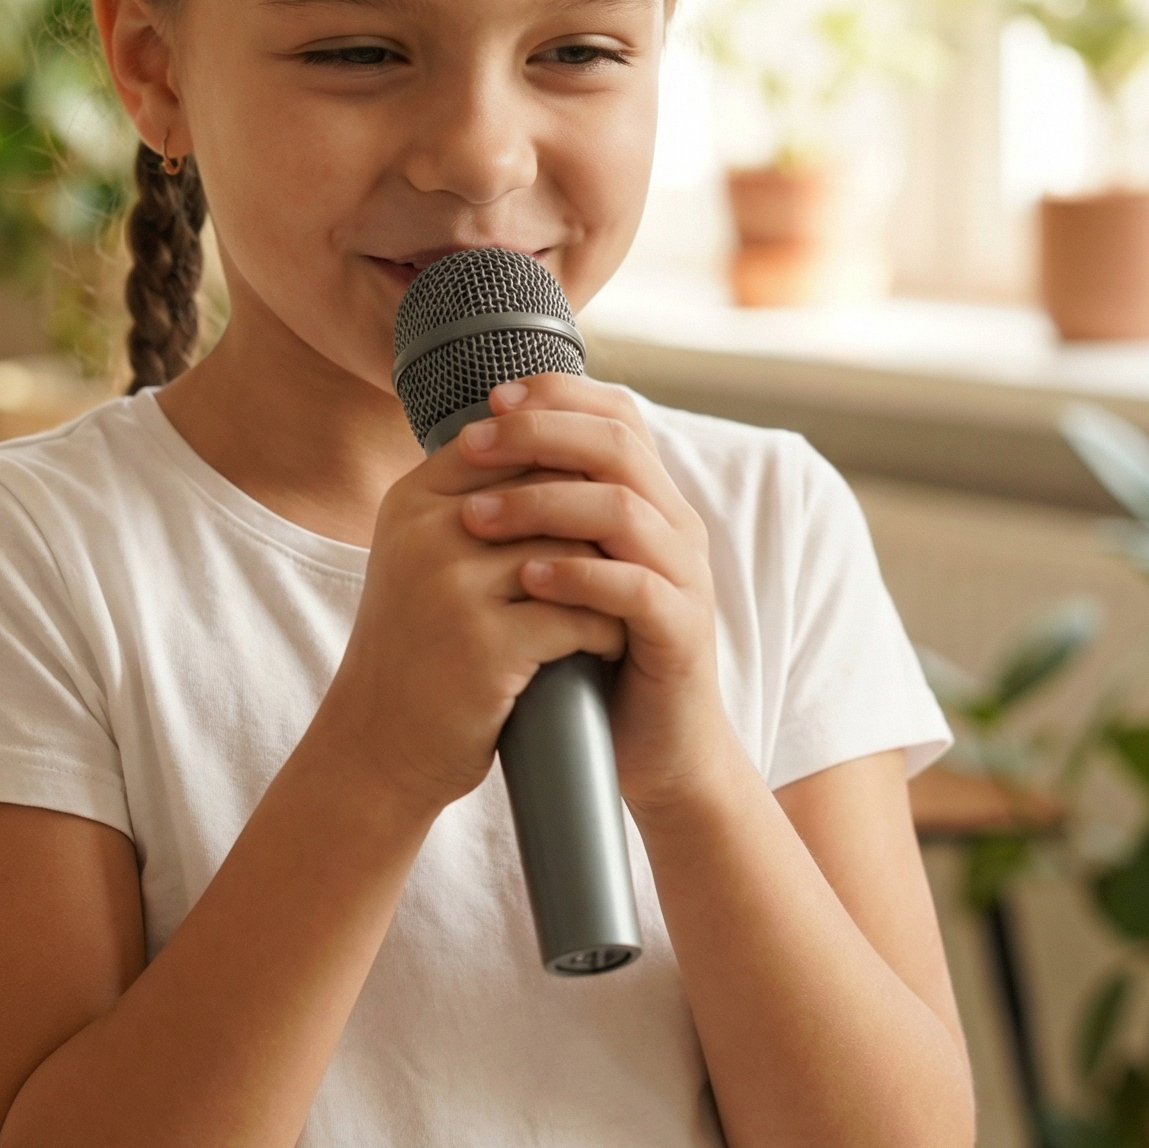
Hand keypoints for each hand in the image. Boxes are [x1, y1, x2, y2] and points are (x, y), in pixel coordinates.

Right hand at [320, 402, 628, 816]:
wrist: (376, 745)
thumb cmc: (417, 648)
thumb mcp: (422, 557)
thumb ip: (472, 501)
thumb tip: (562, 446)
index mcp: (413, 500)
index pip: (513, 446)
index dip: (568, 474)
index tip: (598, 514)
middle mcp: (427, 532)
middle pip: (552, 492)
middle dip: (597, 526)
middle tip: (628, 558)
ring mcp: (452, 587)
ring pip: (573, 552)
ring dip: (610, 579)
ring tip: (621, 602)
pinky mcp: (484, 645)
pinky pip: (576, 617)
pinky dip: (604, 632)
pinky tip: (607, 646)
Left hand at [453, 372, 732, 819]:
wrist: (651, 750)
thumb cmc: (593, 656)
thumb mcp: (564, 571)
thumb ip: (540, 514)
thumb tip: (464, 452)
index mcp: (647, 499)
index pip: (613, 415)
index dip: (554, 397)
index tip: (488, 402)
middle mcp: (674, 525)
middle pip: (617, 444)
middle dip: (538, 435)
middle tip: (470, 447)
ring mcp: (684, 578)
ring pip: (624, 509)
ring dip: (544, 504)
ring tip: (476, 519)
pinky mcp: (681, 632)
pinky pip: (637, 587)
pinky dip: (579, 576)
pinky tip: (527, 579)